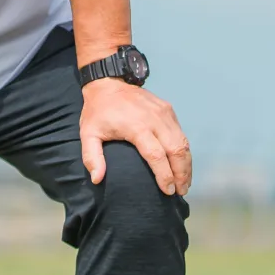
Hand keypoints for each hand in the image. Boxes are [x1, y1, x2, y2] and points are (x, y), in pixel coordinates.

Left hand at [80, 79, 191, 194]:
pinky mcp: (168, 109)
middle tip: (180, 192)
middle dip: (181, 174)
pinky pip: (181, 133)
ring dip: (186, 164)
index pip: (157, 155)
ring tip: (185, 183)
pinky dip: (184, 151)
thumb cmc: (98, 112)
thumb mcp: (88, 133)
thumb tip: (98, 179)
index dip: (164, 175)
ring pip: (183, 142)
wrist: (108, 83)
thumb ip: (92, 157)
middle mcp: (154, 119)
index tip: (168, 192)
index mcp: (136, 126)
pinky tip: (182, 165)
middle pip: (176, 150)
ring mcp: (164, 113)